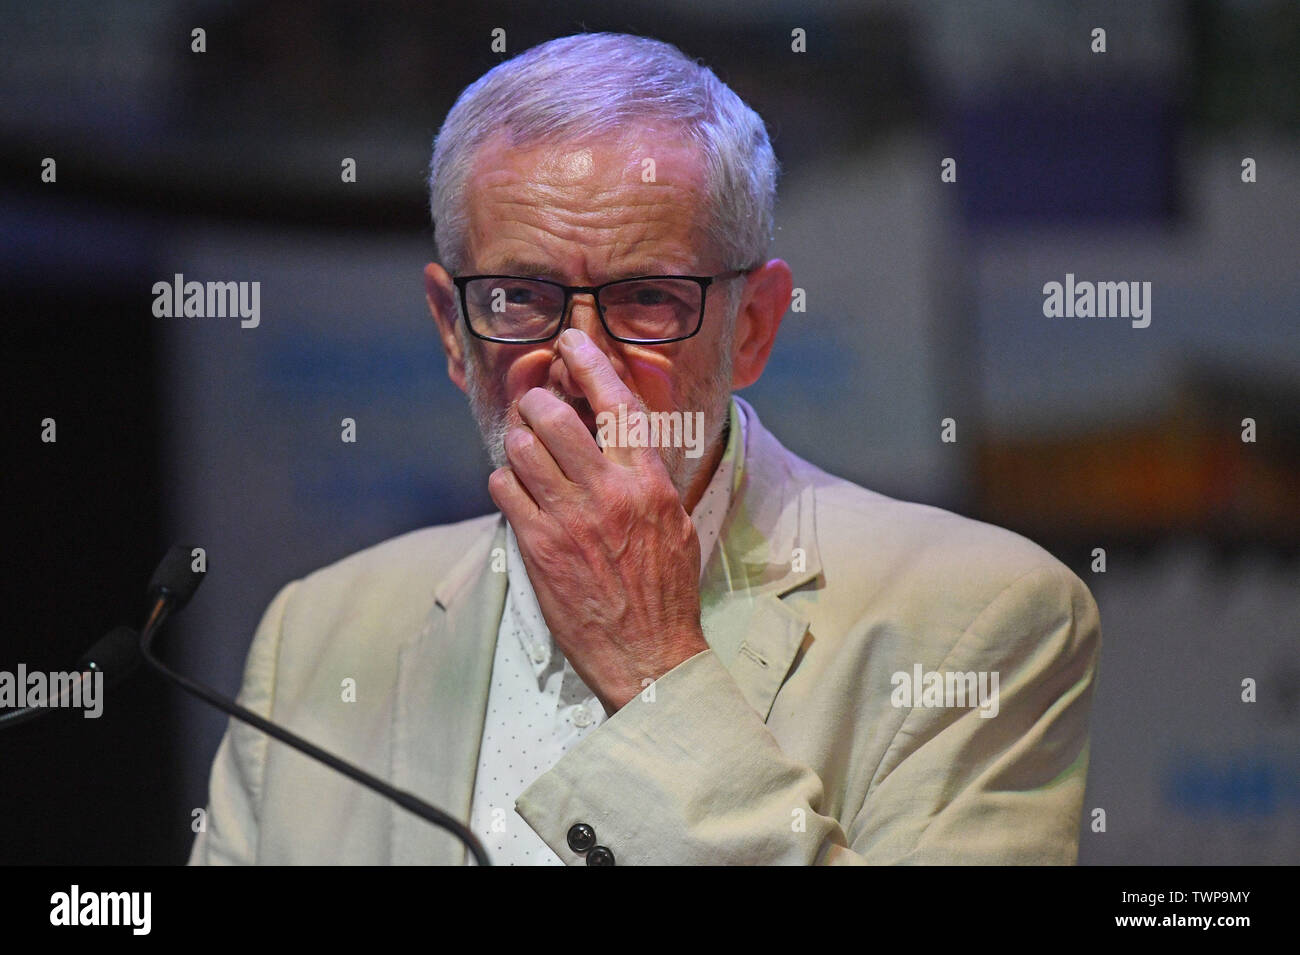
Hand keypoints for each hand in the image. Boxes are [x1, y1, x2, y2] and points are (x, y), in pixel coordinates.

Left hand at [487, 328, 708, 712]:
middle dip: (536, 403)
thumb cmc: (666, 591)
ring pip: (523, 448)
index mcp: (650, 484)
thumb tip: (624, 442)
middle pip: (556, 417)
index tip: (572, 344)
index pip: (618, 407)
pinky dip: (505, 481)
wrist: (649, 654)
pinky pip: (505, 490)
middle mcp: (610, 494)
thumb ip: (648, 479)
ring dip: (517, 441)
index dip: (591, 366)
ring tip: (523, 449)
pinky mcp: (539, 547)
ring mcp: (570, 520)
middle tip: (533, 406)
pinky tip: (517, 491)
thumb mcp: (675, 524)